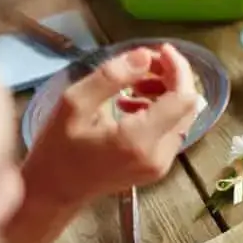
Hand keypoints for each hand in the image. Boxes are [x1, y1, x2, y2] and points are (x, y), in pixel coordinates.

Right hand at [21, 44, 199, 208]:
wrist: (54, 192)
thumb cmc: (57, 147)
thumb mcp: (74, 103)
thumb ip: (111, 77)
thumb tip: (145, 56)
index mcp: (138, 140)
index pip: (183, 98)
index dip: (178, 69)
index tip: (161, 50)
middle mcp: (158, 155)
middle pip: (188, 106)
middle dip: (172, 77)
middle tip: (143, 64)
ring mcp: (161, 165)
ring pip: (182, 117)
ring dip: (166, 93)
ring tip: (134, 84)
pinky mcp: (159, 167)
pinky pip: (172, 130)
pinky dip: (160, 110)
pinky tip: (132, 104)